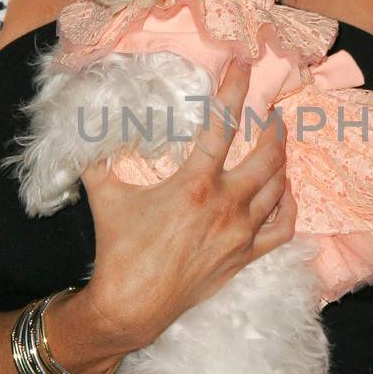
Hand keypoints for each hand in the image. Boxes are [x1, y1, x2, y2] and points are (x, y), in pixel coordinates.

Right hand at [76, 59, 296, 356]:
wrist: (130, 308)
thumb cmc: (117, 250)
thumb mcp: (103, 195)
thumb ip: (96, 155)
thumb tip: (84, 122)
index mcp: (194, 185)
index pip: (223, 125)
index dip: (235, 90)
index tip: (244, 65)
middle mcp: (225, 206)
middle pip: (267, 155)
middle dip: (273, 126)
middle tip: (269, 110)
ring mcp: (240, 234)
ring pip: (279, 188)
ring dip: (280, 161)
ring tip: (276, 143)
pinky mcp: (245, 257)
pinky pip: (282, 227)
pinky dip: (288, 205)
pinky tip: (283, 192)